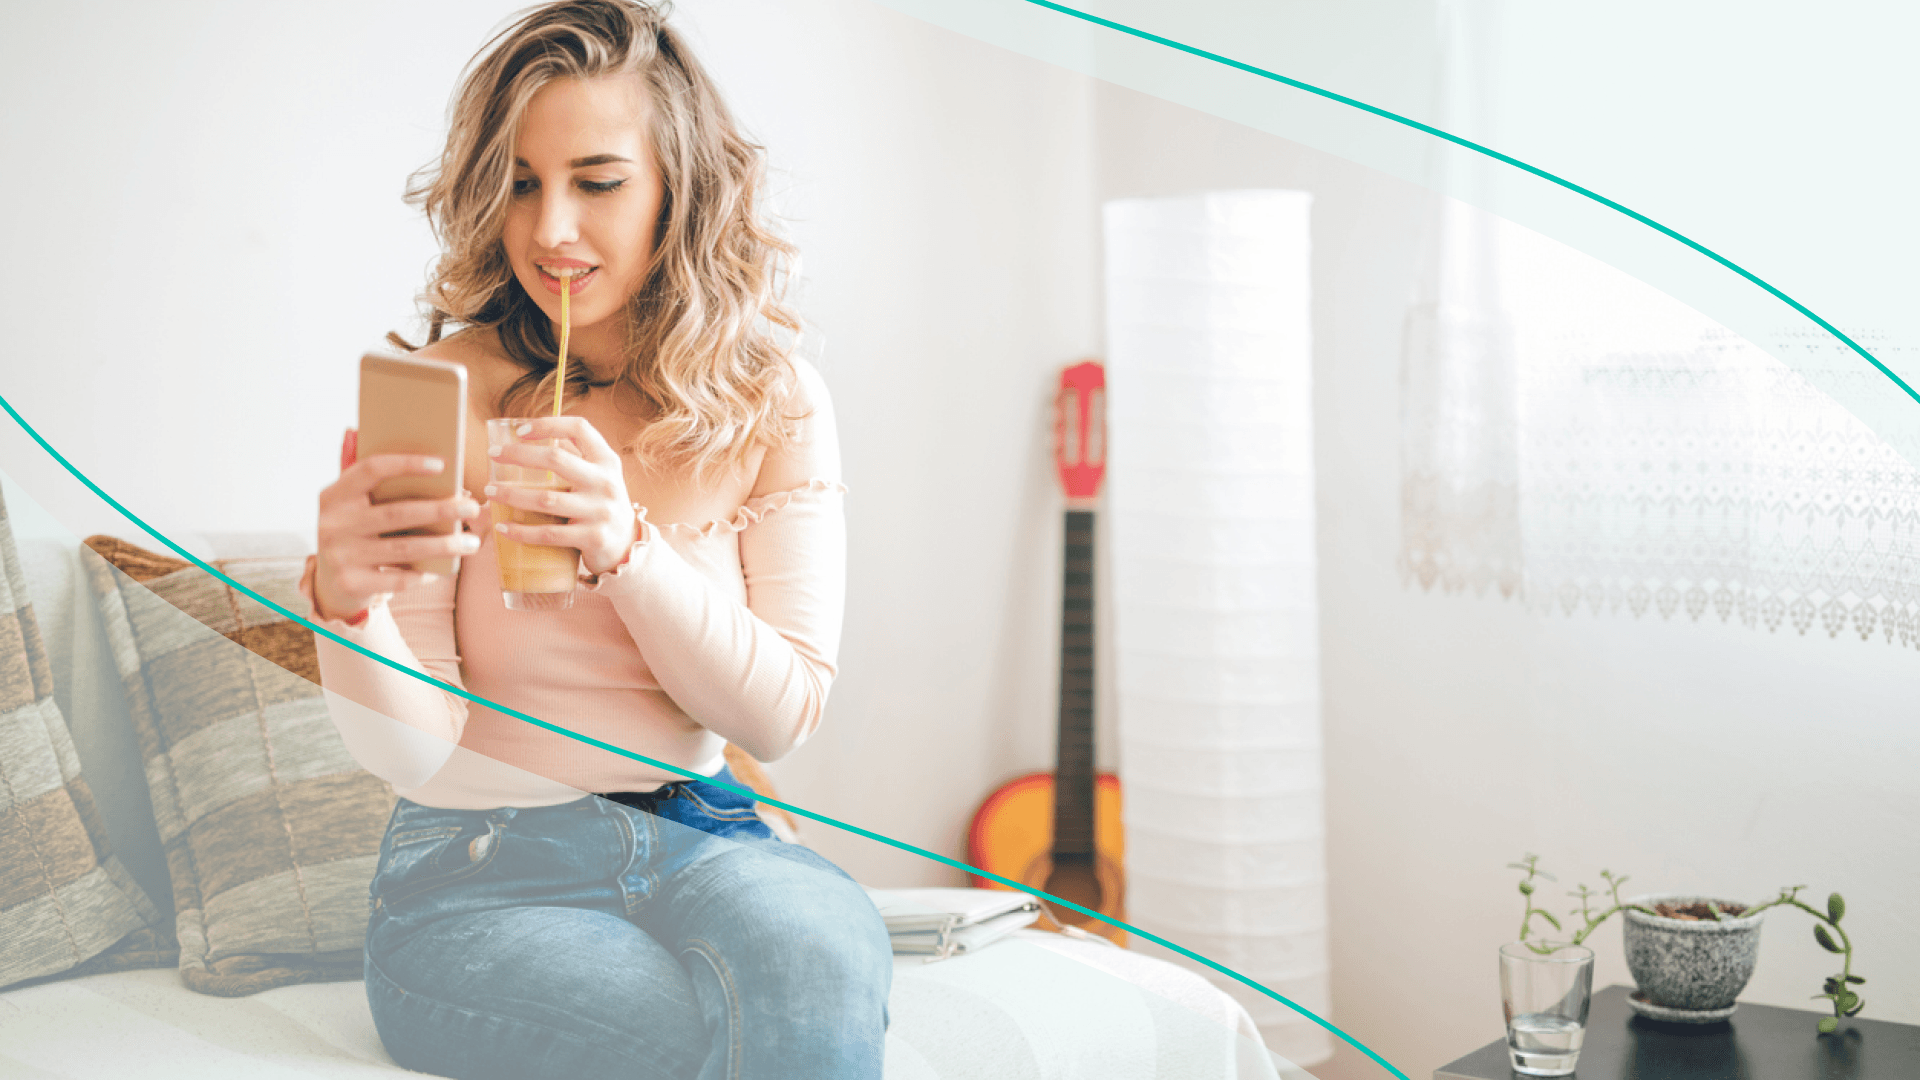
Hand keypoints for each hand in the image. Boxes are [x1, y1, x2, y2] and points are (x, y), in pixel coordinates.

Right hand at [314, 451, 483, 618]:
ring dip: (443, 545)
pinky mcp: (350, 583)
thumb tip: (447, 485)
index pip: (371, 469)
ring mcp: (339, 555)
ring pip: (404, 548)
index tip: (442, 464)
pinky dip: (423, 574)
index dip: (406, 463)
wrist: (328, 583)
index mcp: (335, 495)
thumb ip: (385, 495)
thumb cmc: (357, 535)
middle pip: (397, 512)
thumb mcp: (359, 510)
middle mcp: (333, 523)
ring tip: (472, 542)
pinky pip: (398, 579)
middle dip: (440, 510)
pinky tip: (442, 569)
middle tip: (471, 508)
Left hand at [485, 416, 637, 575]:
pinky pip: (549, 534)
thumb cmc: (602, 504)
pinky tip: (502, 527)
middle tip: (493, 455)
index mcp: (606, 461)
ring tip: (489, 491)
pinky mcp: (592, 538)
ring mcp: (600, 511)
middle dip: (518, 454)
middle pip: (555, 459)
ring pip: (546, 499)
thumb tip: (536, 433)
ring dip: (511, 494)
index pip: (579, 428)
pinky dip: (521, 531)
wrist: (627, 546)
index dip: (548, 424)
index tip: (520, 430)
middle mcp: (605, 482)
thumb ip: (575, 455)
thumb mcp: (599, 475)